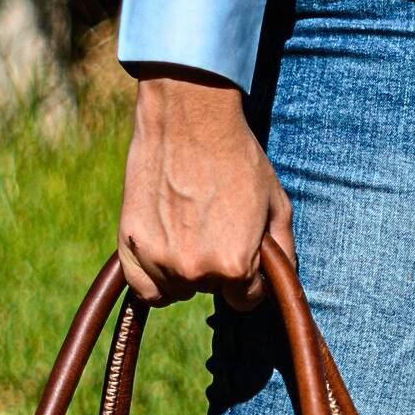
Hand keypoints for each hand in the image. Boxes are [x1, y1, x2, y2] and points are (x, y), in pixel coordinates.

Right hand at [119, 71, 294, 310]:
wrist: (189, 115)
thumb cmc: (237, 156)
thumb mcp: (277, 203)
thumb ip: (283, 252)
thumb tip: (281, 285)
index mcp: (235, 265)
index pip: (245, 300)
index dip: (248, 278)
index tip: (242, 253)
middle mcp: (195, 270)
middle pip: (210, 291)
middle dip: (216, 266)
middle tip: (212, 223)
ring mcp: (159, 260)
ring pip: (177, 291)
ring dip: (184, 270)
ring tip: (188, 228)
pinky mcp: (130, 245)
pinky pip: (145, 290)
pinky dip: (154, 278)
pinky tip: (164, 252)